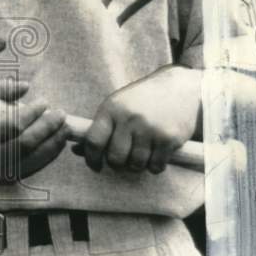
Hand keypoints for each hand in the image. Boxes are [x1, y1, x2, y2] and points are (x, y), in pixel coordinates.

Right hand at [0, 79, 69, 182]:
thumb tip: (25, 86)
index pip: (10, 126)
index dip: (31, 113)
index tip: (44, 101)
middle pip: (24, 144)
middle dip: (47, 127)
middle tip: (60, 113)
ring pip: (32, 158)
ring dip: (53, 142)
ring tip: (65, 127)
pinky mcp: (7, 179)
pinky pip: (33, 167)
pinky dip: (49, 154)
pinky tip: (58, 141)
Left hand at [76, 65, 200, 174]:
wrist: (179, 88)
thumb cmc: (142, 100)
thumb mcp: (117, 106)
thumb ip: (99, 128)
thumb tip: (76, 151)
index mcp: (111, 109)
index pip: (94, 141)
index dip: (91, 158)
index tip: (95, 165)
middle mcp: (129, 118)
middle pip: (115, 158)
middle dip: (117, 164)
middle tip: (122, 160)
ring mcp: (150, 129)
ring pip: (135, 164)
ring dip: (136, 166)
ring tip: (140, 155)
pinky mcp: (168, 138)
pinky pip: (155, 166)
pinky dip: (154, 167)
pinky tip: (156, 156)